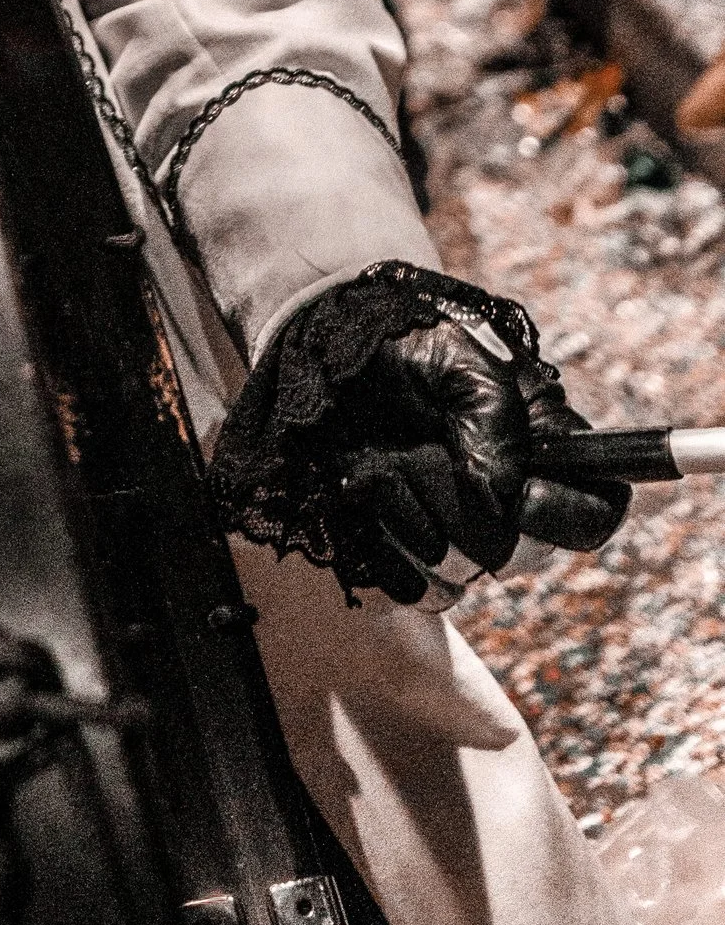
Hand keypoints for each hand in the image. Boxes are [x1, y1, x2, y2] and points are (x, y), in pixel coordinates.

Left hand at [260, 297, 626, 603]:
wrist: (329, 350)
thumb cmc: (407, 340)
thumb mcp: (460, 357)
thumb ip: (493, 418)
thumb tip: (501, 496)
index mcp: (543, 449)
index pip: (596, 509)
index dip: (569, 517)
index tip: (522, 499)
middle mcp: (506, 500)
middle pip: (521, 554)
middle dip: (469, 513)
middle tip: (426, 457)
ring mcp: (455, 529)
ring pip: (459, 570)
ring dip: (414, 516)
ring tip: (385, 461)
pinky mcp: (405, 550)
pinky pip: (409, 584)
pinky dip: (380, 542)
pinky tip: (361, 491)